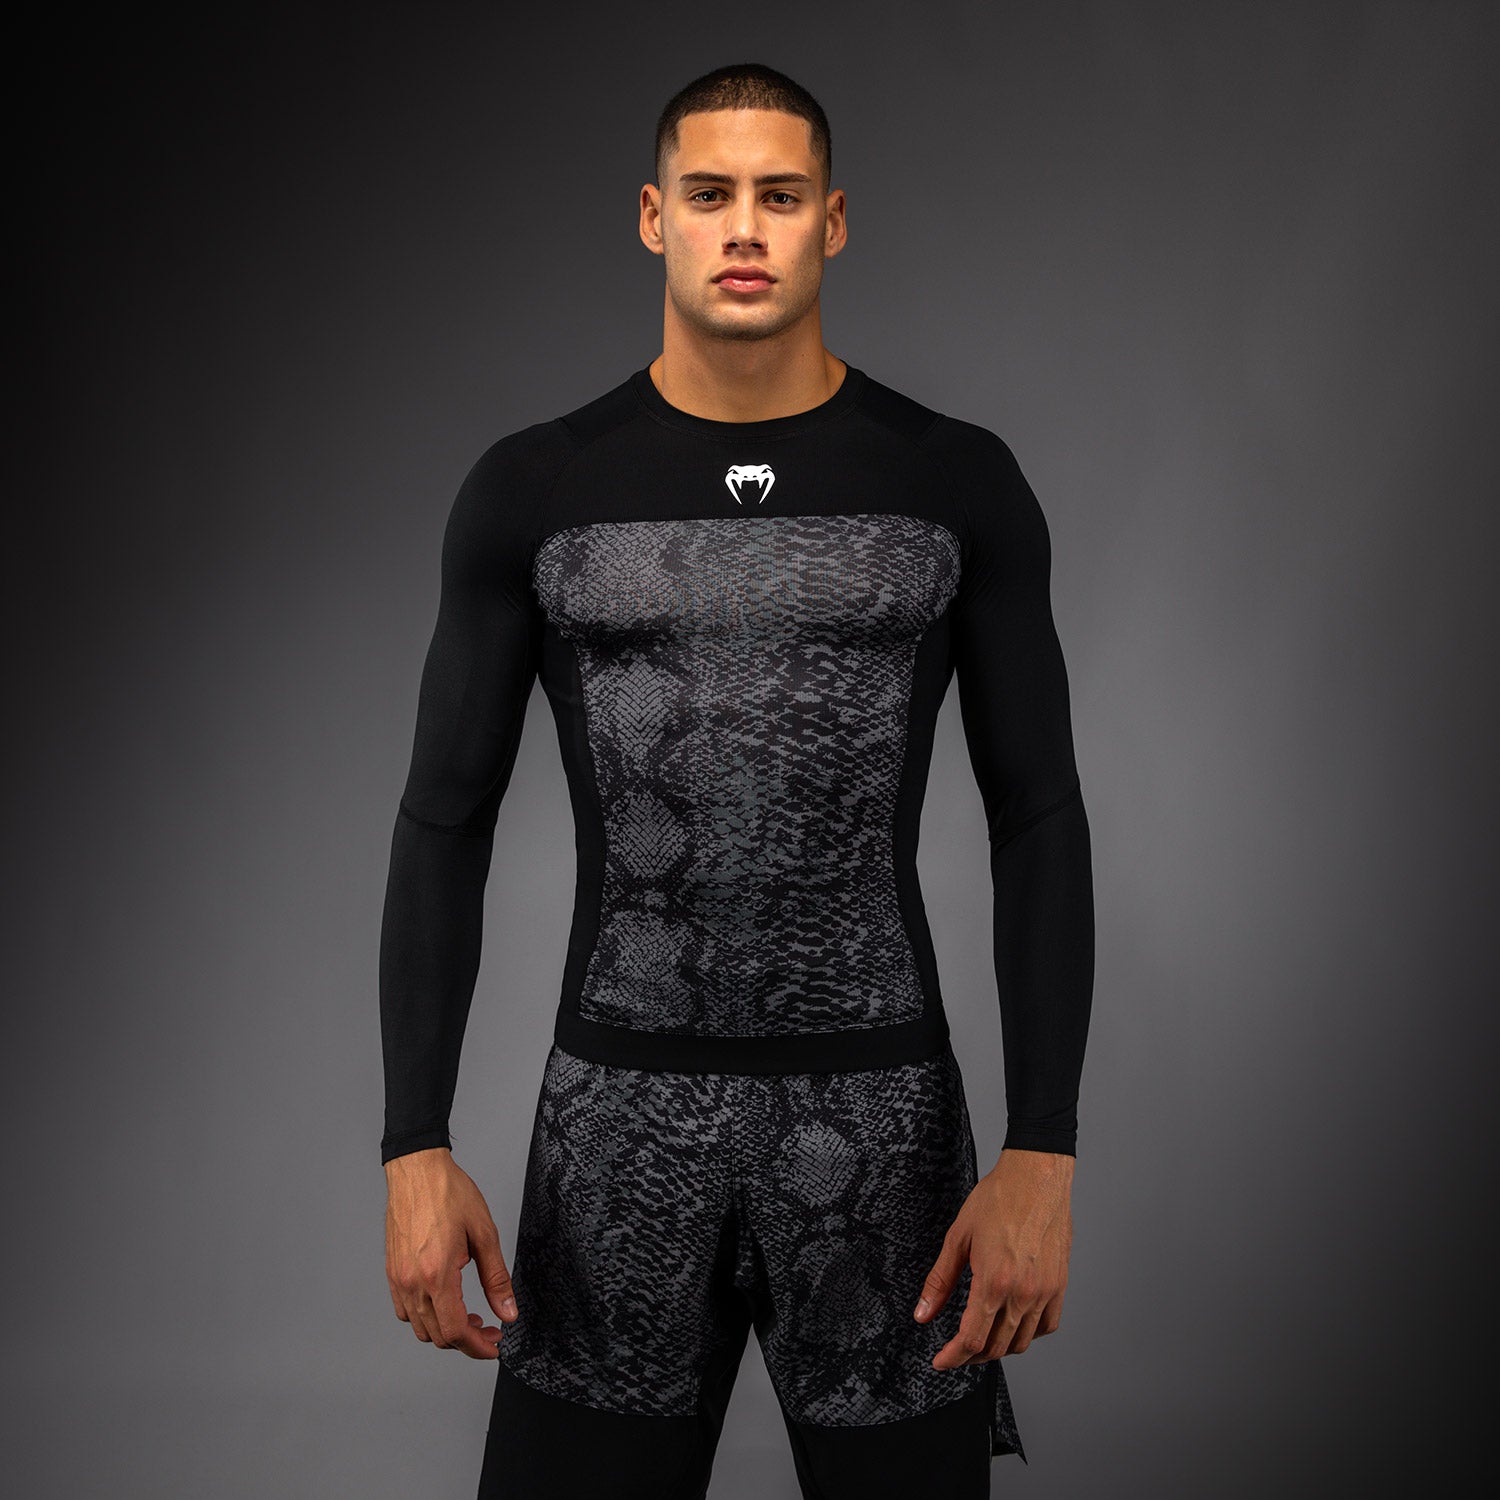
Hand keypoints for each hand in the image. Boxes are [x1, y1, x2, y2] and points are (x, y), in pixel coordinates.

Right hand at [384, 1147, 519, 1358]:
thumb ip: (497, 1278)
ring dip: (446, 1331)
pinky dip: (426, 1317)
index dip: (478, 1347)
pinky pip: (406, 1311)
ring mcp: (399, 1279)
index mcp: (437, 1275)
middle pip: (438, 1336)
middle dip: (467, 1341)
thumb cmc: (449, 1193)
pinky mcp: (392, 1272)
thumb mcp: (484, 1233)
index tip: (495, 1345)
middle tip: (490, 1330)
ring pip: (421, 1328)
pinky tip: (445, 1302)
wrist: (417, 1170)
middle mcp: (413, 1283)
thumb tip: (508, 1312)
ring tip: (470, 1317)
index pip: (456, 1332)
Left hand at [913, 1147, 1073, 1368]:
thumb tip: (922, 1314)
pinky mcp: (1060, 1285)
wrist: (1037, 1176)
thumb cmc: (998, 1199)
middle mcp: (1023, 1293)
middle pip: (996, 1347)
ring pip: (1021, 1342)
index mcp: (994, 1282)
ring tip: (981, 1338)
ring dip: (998, 1348)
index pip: (972, 1339)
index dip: (953, 1358)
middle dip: (971, 1356)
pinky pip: (1046, 1326)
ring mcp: (1045, 1291)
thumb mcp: (958, 1237)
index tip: (941, 1362)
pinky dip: (1028, 1334)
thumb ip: (940, 1280)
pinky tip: (1013, 1324)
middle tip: (955, 1350)